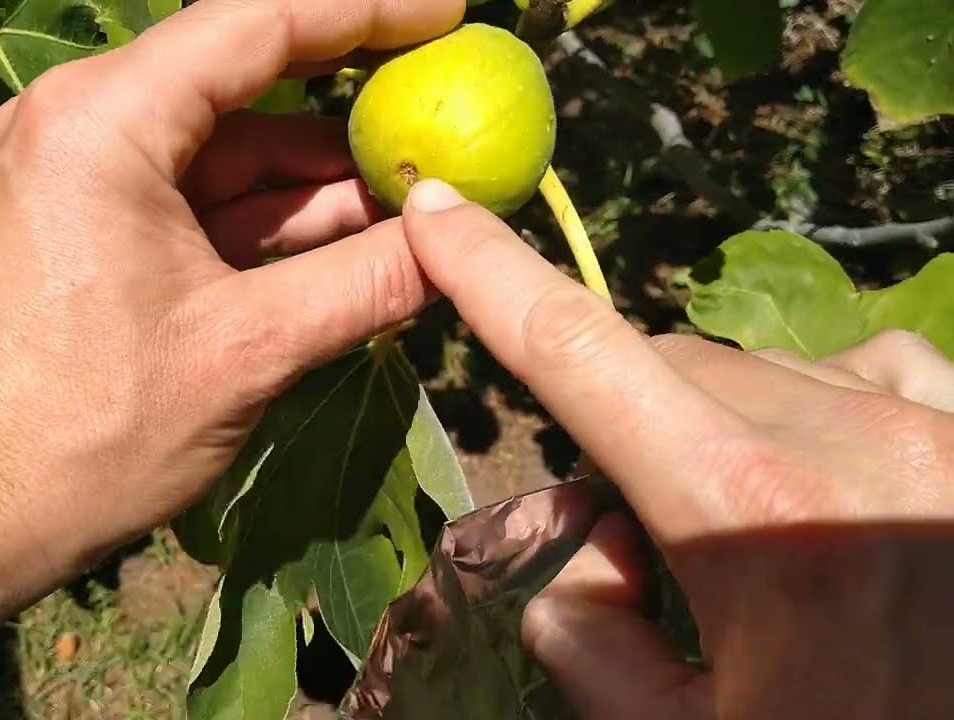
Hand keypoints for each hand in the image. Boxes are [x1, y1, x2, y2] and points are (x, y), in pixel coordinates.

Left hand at [0, 0, 462, 576]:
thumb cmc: (79, 433)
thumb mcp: (243, 352)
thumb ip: (362, 284)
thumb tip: (459, 245)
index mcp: (105, 119)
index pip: (258, 23)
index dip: (365, 11)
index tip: (448, 14)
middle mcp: (82, 123)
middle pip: (245, 83)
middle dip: (350, 113)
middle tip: (446, 122)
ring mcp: (78, 178)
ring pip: (226, 154)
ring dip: (317, 184)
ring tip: (418, 207)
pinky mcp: (84, 232)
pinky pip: (195, 204)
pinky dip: (268, 224)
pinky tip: (346, 250)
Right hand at [399, 179, 953, 719]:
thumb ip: (589, 637)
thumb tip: (586, 544)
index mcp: (747, 514)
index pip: (579, 354)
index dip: (491, 272)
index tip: (436, 209)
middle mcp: (838, 436)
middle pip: (663, 365)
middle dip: (623, 422)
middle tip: (642, 529)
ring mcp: (922, 421)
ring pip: (756, 367)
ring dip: (719, 422)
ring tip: (761, 527)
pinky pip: (863, 365)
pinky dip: (817, 403)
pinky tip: (838, 472)